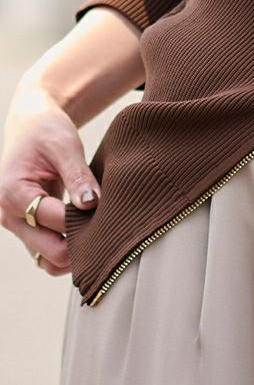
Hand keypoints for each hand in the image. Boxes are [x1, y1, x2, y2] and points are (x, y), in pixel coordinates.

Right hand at [0, 82, 100, 274]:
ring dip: (77, 251)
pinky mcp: (31, 228)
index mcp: (13, 193)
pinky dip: (71, 249)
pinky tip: (92, 230)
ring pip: (50, 260)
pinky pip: (51, 253)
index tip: (109, 208)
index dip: (84, 218)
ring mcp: (20, 226)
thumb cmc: (46, 130)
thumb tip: (92, 204)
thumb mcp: (64, 145)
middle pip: (50, 251)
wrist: (31, 124)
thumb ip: (77, 176)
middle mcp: (11, 216)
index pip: (53, 221)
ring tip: (103, 229)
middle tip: (111, 226)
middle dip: (82, 243)